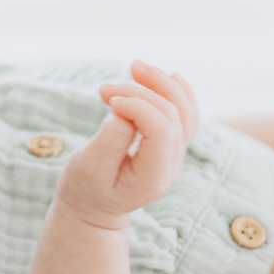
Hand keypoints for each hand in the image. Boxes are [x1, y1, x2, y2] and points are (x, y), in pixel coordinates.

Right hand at [56, 66, 197, 229]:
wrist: (93, 206)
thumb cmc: (86, 188)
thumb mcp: (89, 167)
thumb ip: (111, 138)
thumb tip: (126, 107)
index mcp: (153, 177)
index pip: (161, 130)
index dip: (138, 106)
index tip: (107, 102)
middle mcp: (172, 165)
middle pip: (173, 115)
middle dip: (142, 91)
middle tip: (104, 89)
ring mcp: (176, 155)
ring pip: (186, 110)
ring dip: (163, 83)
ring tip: (135, 67)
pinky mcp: (171, 144)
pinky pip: (187, 113)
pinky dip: (179, 91)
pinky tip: (169, 75)